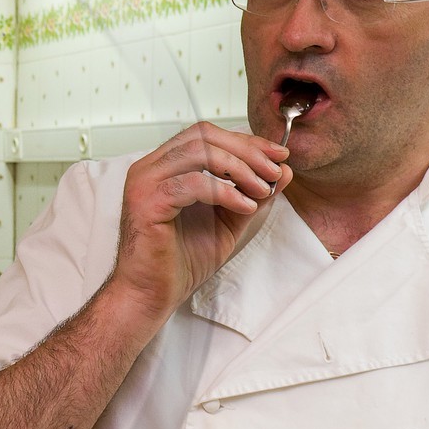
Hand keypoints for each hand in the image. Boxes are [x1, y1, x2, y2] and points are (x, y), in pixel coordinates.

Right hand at [110, 121, 289, 317]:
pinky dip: (225, 192)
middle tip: (273, 172)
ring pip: (198, 152)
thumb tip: (284, 170)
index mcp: (164, 166)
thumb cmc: (181, 260)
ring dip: (239, 168)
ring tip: (261, 190)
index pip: (206, 134)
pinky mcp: (147, 203)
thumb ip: (251, 194)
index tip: (279, 155)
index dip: (245, 140)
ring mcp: (145, 183)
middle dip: (246, 151)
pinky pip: (192, 183)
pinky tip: (244, 207)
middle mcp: (150, 168)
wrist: (153, 294)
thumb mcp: (228, 221)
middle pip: (203, 135)